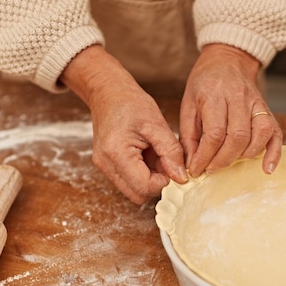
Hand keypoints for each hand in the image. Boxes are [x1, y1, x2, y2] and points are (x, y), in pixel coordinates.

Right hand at [61, 45, 186, 203]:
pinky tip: (146, 155)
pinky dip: (141, 173)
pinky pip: (127, 181)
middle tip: (165, 162)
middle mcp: (105, 164)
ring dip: (149, 179)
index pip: (145, 186)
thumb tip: (181, 177)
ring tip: (155, 156)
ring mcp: (104, 166)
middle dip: (156, 183)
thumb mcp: (157, 124)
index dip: (164, 181)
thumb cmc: (130, 102)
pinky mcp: (106, 165)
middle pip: (137, 195)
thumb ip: (171, 152)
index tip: (172, 165)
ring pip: (133, 190)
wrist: (107, 91)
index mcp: (116, 152)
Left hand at [180, 44, 282, 176]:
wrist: (227, 61)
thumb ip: (189, 135)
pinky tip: (266, 168)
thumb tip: (191, 164)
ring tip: (229, 163)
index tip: (196, 169)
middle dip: (223, 160)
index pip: (214, 133)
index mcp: (215, 95)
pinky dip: (273, 153)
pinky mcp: (268, 109)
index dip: (205, 156)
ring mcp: (257, 103)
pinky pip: (276, 133)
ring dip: (245, 156)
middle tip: (211, 170)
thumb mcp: (188, 105)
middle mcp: (239, 98)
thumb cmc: (204, 84)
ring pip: (259, 134)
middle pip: (238, 136)